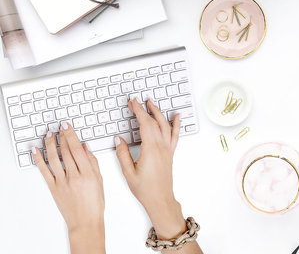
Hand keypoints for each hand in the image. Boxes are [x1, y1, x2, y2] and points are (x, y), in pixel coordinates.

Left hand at [32, 122, 104, 253]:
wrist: (85, 221)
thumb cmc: (95, 202)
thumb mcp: (99, 179)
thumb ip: (93, 161)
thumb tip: (85, 146)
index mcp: (87, 172)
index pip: (77, 148)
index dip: (71, 135)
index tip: (67, 126)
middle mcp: (74, 176)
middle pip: (66, 151)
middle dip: (62, 136)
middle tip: (59, 126)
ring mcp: (62, 182)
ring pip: (54, 158)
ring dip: (50, 144)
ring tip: (50, 134)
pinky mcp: (53, 188)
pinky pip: (44, 171)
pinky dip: (39, 160)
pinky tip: (36, 151)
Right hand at [115, 98, 186, 239]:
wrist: (160, 200)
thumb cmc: (145, 189)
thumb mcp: (128, 173)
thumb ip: (122, 154)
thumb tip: (118, 140)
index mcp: (150, 149)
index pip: (145, 124)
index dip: (138, 111)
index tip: (133, 102)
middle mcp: (161, 146)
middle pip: (154, 122)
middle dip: (144, 109)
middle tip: (136, 101)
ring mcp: (167, 149)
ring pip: (165, 125)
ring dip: (158, 113)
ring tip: (152, 103)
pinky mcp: (170, 153)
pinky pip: (175, 135)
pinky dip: (176, 124)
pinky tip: (177, 116)